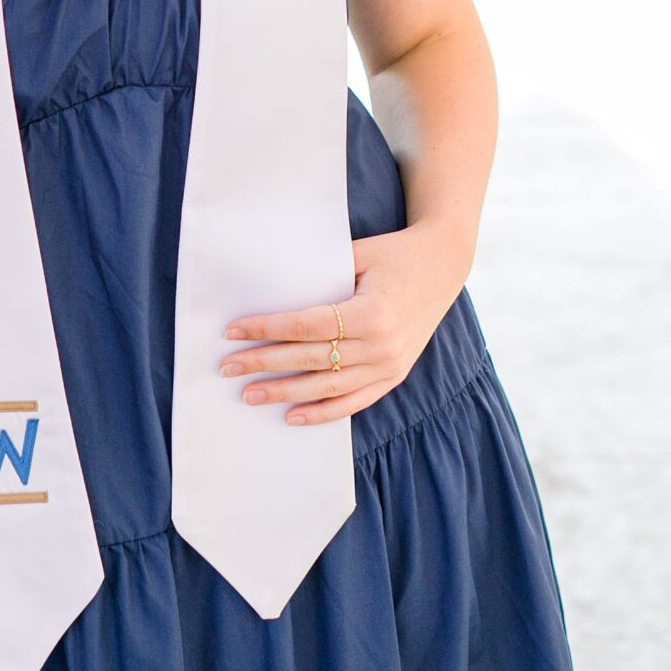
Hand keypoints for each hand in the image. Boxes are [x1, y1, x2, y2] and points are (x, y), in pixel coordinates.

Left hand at [217, 222, 471, 424]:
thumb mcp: (360, 254)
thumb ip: (322, 273)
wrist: (443, 264)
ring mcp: (389, 366)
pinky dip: (322, 412)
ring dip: (284, 393)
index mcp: (370, 312)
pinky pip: (353, 402)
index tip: (233, 331)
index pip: (305, 326)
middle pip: (309, 359)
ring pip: (326, 387)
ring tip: (249, 394)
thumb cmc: (395, 253)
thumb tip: (271, 286)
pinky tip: (292, 416)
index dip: (267, 330)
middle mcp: (380, 345)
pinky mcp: (394, 375)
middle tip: (227, 367)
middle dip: (264, 363)